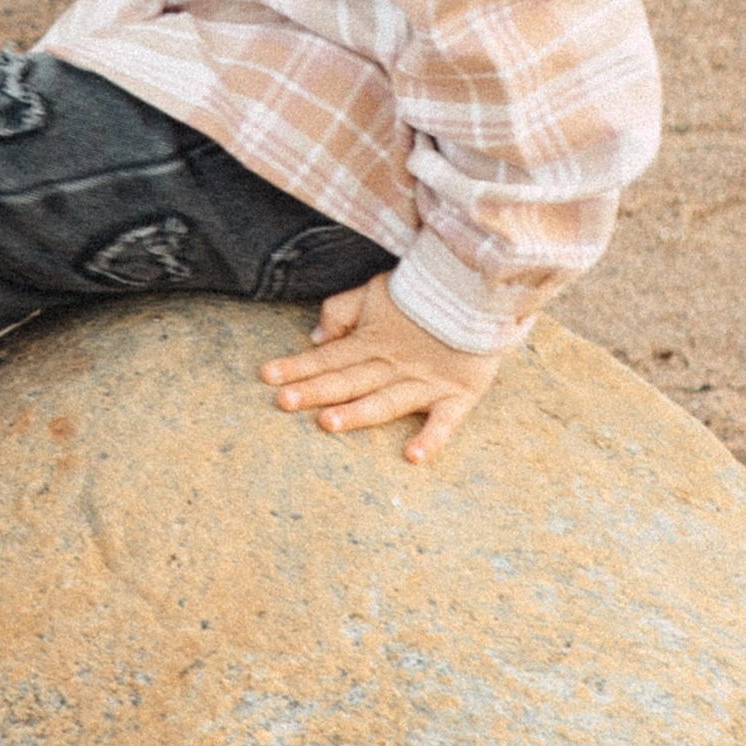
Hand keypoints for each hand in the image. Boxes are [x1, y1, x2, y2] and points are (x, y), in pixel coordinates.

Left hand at [260, 272, 498, 467]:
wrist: (479, 289)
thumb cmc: (423, 293)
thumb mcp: (375, 292)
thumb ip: (341, 311)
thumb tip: (315, 340)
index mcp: (372, 342)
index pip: (328, 358)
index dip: (298, 366)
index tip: (266, 377)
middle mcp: (394, 366)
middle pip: (348, 380)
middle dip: (314, 390)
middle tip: (282, 401)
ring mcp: (425, 382)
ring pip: (386, 401)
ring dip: (358, 412)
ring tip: (329, 423)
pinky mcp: (458, 394)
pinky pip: (445, 421)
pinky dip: (432, 438)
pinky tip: (412, 456)